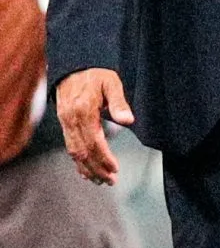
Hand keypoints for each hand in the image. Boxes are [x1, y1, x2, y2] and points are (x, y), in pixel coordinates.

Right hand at [56, 68, 134, 185]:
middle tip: (111, 181)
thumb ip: (119, 102)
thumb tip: (128, 120)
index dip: (104, 158)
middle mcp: (71, 120)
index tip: (115, 169)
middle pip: (83, 152)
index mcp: (83, 110)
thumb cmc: (96, 74)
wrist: (73, 66)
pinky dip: (78, 162)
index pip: (93, 141)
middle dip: (97, 169)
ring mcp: (65, 123)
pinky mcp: (63, 124)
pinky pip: (69, 147)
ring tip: (101, 181)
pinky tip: (86, 171)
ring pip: (74, 153)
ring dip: (87, 169)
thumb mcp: (111, 82)